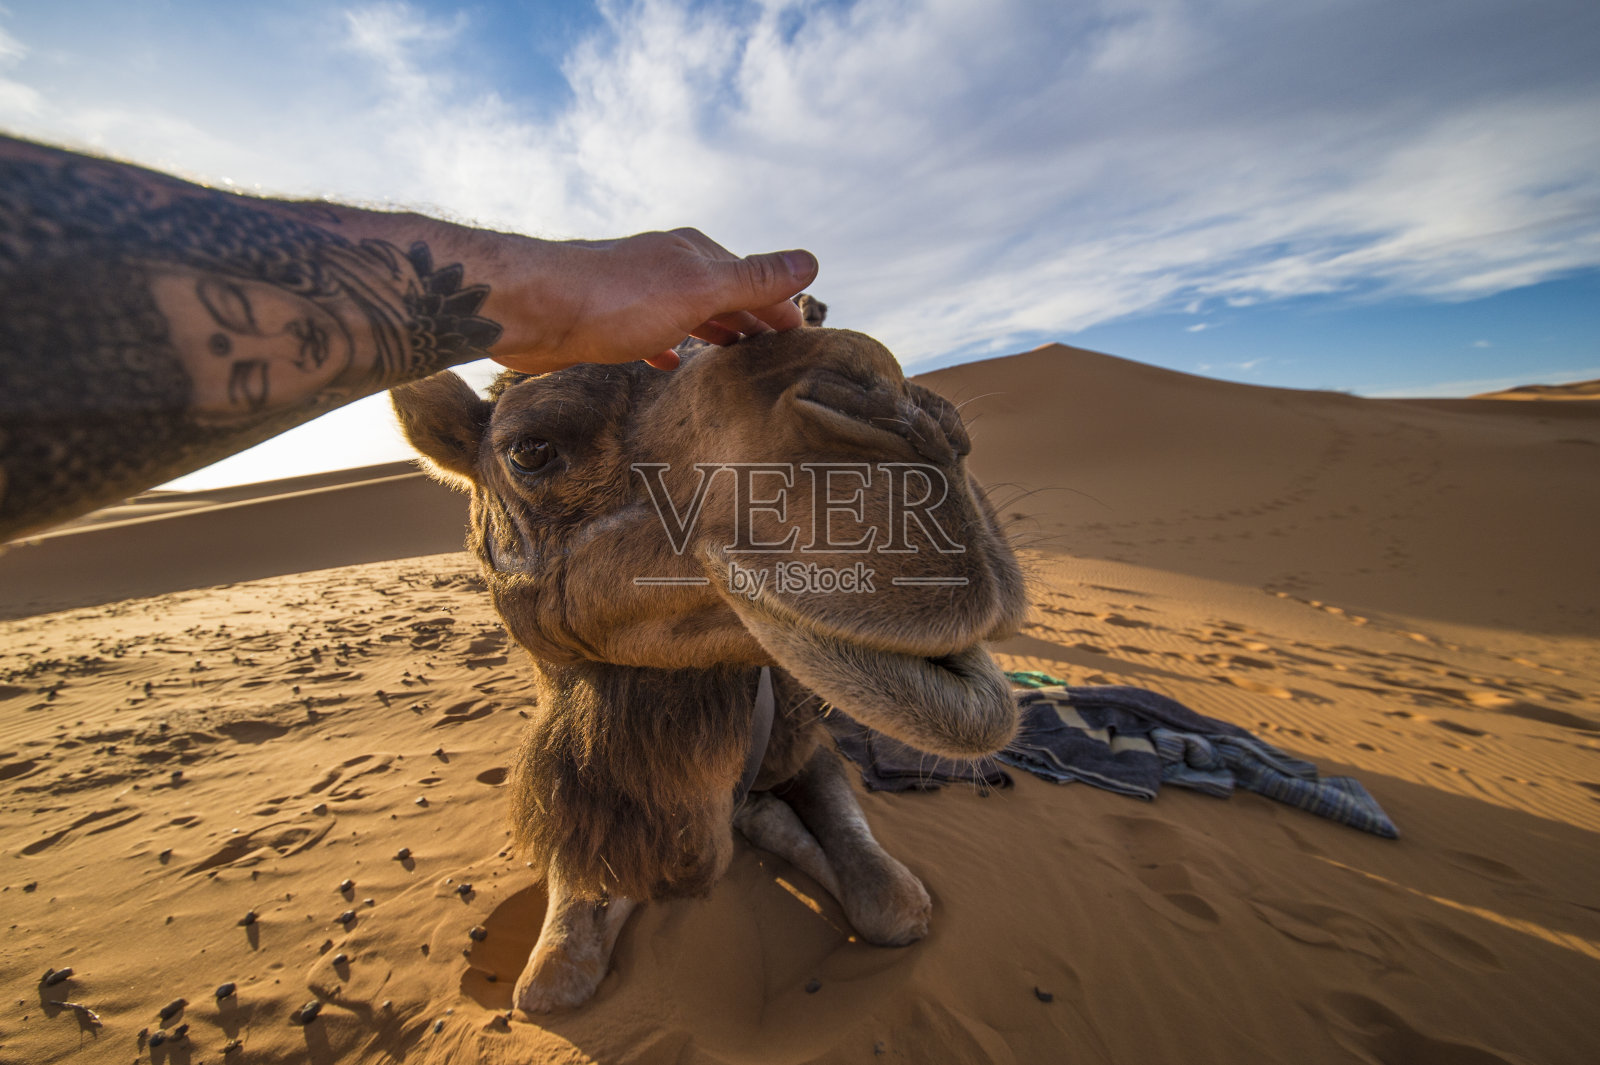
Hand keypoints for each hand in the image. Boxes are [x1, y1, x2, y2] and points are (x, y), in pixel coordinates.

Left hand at [489, 228, 818, 373]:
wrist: (532, 308)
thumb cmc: (615, 299)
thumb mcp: (698, 290)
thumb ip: (752, 280)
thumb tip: (811, 260)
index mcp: (695, 255)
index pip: (755, 282)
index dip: (782, 309)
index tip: (804, 340)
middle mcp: (669, 267)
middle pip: (724, 297)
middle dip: (752, 323)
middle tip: (778, 359)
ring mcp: (638, 293)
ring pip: (690, 315)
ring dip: (715, 334)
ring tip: (737, 362)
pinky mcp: (609, 320)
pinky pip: (652, 333)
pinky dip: (670, 346)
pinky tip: (672, 363)